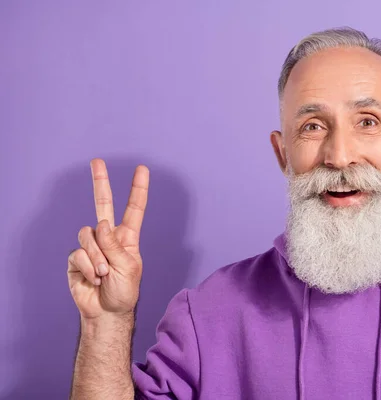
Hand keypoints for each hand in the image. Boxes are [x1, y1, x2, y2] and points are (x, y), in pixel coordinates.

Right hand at [67, 159, 149, 320]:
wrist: (106, 312)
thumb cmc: (124, 291)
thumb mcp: (128, 267)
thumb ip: (115, 245)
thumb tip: (101, 224)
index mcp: (127, 237)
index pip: (134, 208)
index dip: (138, 189)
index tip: (142, 169)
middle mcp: (108, 237)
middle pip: (103, 204)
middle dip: (100, 182)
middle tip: (97, 161)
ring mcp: (91, 246)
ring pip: (89, 234)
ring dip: (99, 257)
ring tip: (105, 274)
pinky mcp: (77, 257)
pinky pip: (80, 253)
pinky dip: (89, 267)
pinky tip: (94, 278)